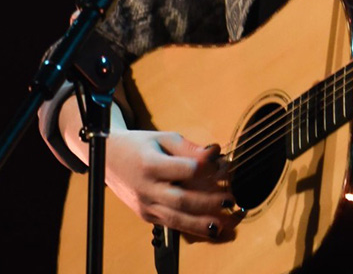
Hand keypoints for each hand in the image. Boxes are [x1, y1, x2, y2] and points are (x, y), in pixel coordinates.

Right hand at [104, 129, 243, 240]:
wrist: (108, 160)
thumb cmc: (140, 145)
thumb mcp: (163, 138)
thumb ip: (189, 148)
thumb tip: (214, 152)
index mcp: (150, 165)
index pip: (182, 169)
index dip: (204, 166)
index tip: (219, 159)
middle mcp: (147, 189)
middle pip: (181, 200)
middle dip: (208, 202)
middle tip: (229, 199)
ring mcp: (146, 206)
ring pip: (177, 219)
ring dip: (203, 223)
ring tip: (225, 222)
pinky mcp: (147, 216)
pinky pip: (172, 224)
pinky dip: (193, 227)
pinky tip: (212, 228)